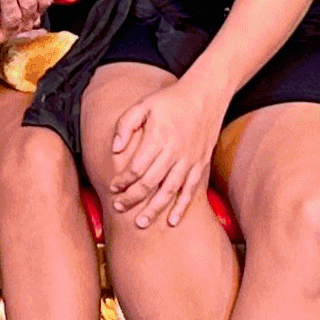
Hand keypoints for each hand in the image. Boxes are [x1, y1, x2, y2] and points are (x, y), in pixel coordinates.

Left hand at [107, 77, 224, 230]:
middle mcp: (174, 151)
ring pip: (169, 191)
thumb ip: (125, 125)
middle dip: (132, 198)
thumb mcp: (143, 104)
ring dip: (154, 209)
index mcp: (158, 137)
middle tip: (118, 208)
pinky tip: (172, 221)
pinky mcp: (200, 164)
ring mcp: (189, 160)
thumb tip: (115, 149)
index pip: (136, 167)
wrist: (206, 95)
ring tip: (140, 223)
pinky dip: (182, 207)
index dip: (123, 181)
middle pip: (150, 183)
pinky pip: (190, 190)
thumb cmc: (170, 100)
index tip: (113, 188)